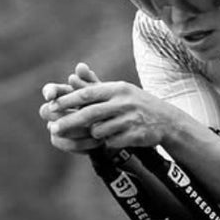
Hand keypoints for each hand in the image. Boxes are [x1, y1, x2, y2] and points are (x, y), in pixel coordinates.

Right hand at [39, 63, 103, 152]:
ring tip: (96, 131)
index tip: (51, 96)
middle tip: (82, 118)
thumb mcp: (102, 95)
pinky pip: (64, 143)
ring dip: (77, 130)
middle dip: (64, 115)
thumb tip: (81, 66)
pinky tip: (97, 141)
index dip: (49, 92)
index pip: (50, 90)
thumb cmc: (104, 107)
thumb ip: (90, 82)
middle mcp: (54, 109)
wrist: (112, 131)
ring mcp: (55, 126)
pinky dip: (82, 143)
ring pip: (55, 129)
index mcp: (63, 94)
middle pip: (46, 111)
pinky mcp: (61, 141)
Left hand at [44, 62, 172, 151]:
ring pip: (99, 130)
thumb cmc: (138, 104)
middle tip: (54, 128)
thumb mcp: (120, 91)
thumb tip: (71, 77)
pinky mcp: (136, 135)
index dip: (67, 101)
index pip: (87, 94)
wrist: (167, 121)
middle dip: (69, 122)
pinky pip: (112, 142)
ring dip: (96, 133)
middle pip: (89, 114)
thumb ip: (94, 86)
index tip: (51, 106)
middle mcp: (124, 102)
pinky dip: (110, 142)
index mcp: (118, 89)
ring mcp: (131, 119)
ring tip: (104, 130)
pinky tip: (118, 137)